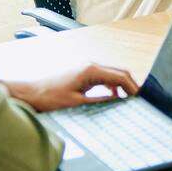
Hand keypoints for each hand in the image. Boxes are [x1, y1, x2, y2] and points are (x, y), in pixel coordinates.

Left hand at [0, 64, 139, 112]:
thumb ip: (100, 103)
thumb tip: (119, 103)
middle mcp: (91, 66)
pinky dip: (113, 87)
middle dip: (131, 86)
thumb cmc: (49, 97)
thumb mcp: (77, 104)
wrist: (29, 93)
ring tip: (129, 101)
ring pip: (113, 75)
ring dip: (122, 87)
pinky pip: (105, 78)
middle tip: (139, 101)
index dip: (133, 88)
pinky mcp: (83, 74)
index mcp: (91, 70)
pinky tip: (113, 98)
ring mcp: (87, 69)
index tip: (141, 99)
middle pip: (120, 73)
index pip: (121, 77)